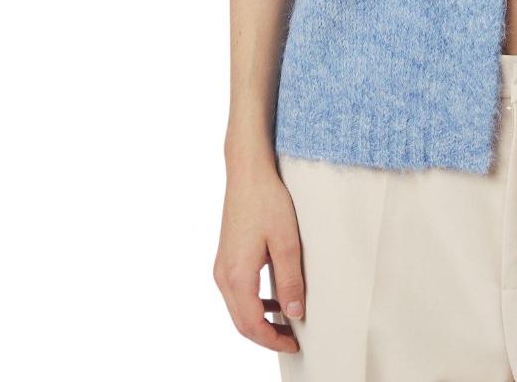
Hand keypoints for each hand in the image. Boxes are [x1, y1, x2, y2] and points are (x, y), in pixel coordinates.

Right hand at [213, 153, 304, 354]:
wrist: (247, 172)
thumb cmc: (267, 201)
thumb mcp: (287, 242)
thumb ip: (290, 280)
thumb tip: (294, 312)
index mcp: (238, 276)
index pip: (253, 324)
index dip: (273, 340)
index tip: (294, 344)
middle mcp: (223, 275)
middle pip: (241, 322)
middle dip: (266, 336)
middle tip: (291, 340)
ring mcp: (222, 266)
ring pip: (237, 309)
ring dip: (259, 321)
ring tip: (285, 323)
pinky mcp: (225, 257)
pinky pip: (236, 292)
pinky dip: (253, 304)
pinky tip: (272, 299)